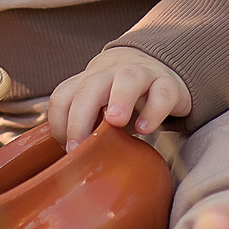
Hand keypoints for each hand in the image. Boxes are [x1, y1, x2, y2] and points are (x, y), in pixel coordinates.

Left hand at [47, 45, 188, 145]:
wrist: (160, 70)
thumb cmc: (122, 98)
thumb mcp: (101, 109)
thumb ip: (86, 126)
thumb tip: (72, 159)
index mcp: (89, 80)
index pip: (63, 95)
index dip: (59, 122)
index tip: (69, 148)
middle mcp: (112, 73)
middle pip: (90, 86)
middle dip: (80, 117)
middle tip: (78, 146)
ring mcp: (142, 74)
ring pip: (128, 78)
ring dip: (119, 99)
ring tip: (115, 122)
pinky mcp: (169, 84)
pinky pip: (163, 93)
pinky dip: (154, 111)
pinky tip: (145, 129)